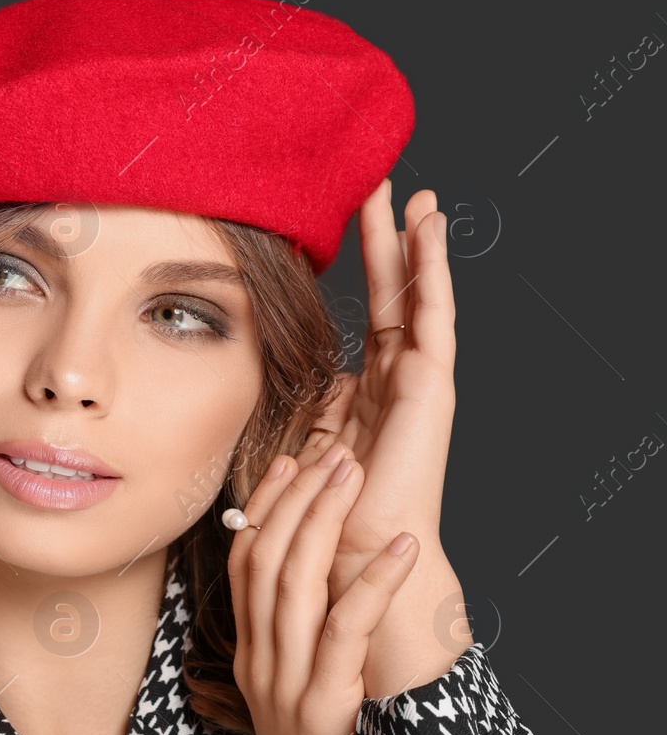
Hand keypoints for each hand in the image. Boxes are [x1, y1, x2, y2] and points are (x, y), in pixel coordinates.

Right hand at [226, 446, 417, 734]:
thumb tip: (311, 581)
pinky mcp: (321, 704)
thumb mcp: (289, 693)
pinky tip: (399, 545)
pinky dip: (372, 580)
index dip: (263, 504)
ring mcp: (283, 681)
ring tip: (355, 472)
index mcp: (246, 652)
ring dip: (325, 519)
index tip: (290, 458)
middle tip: (331, 448)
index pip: (242, 560)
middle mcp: (256, 659)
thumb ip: (290, 640)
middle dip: (296, 496)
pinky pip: (344, 627)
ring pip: (292, 581)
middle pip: (263, 557)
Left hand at [298, 181, 469, 698]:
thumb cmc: (319, 512)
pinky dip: (433, 269)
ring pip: (421, 295)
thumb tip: (304, 385)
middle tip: (378, 181)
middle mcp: (401, 379)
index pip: (370, 312)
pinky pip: (435, 314)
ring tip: (414, 191)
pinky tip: (428, 227)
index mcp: (373, 388)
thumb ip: (306, 410)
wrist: (346, 553)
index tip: (345, 219)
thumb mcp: (300, 443)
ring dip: (416, 242)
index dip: (361, 265)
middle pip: (397, 292)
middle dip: (387, 238)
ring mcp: (421, 381)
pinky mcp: (432, 387)